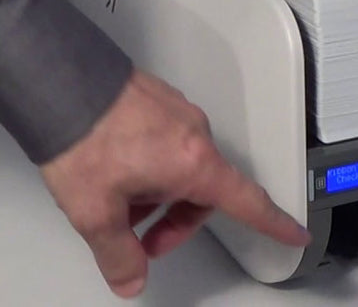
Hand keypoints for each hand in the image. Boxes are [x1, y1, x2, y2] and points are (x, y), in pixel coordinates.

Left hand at [40, 69, 310, 297]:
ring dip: (161, 191)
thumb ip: (119, 253)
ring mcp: (180, 114)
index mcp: (192, 161)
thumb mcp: (96, 210)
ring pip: (185, 166)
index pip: (247, 201)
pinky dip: (154, 164)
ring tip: (121, 199)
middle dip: (177, 220)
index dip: (275, 222)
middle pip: (206, 190)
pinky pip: (172, 142)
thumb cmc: (83, 134)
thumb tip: (131, 276)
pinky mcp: (164, 102)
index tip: (294, 232)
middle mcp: (195, 133)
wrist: (63, 81)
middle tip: (142, 237)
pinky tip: (121, 168)